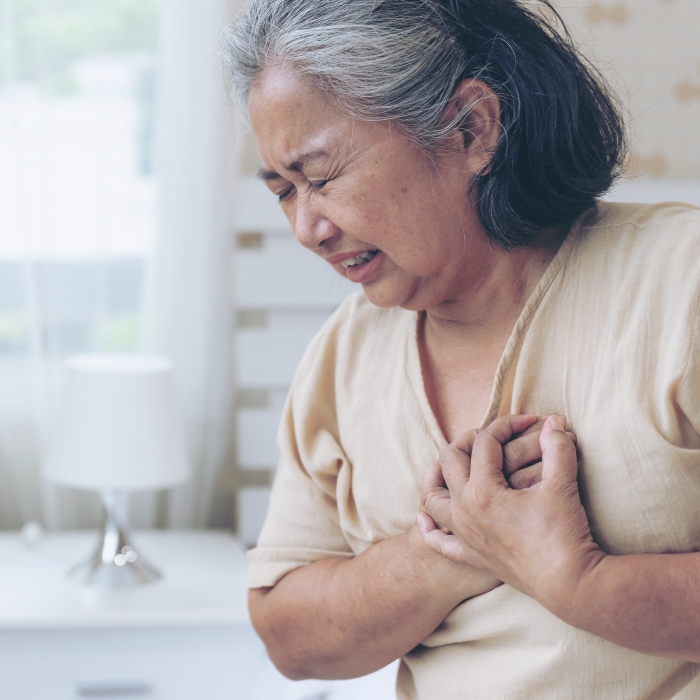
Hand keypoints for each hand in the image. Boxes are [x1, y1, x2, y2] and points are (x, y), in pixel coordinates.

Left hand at [418, 415, 604, 616]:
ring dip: (437, 475)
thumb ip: (557, 448)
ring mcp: (463, 535)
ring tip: (453, 463)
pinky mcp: (470, 556)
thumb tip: (554, 422)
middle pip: (450, 460)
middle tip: (493, 436)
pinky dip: (429, 526)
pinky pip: (437, 541)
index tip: (530, 422)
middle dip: (469, 440)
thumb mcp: (562, 485)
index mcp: (483, 491)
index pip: (485, 442)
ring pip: (431, 497)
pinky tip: (427, 516)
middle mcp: (464, 510)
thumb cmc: (565, 534)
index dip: (507, 425)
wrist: (570, 585)